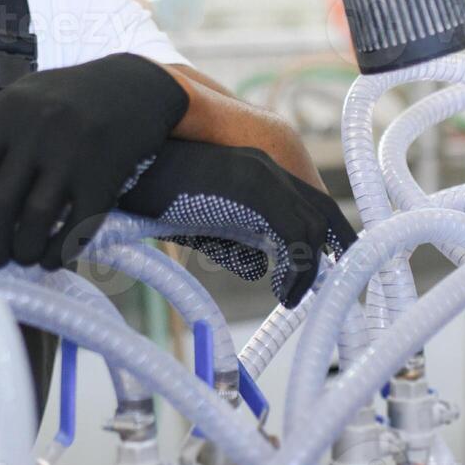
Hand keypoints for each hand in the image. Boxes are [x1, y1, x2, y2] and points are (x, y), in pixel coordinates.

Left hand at [0, 53, 188, 268]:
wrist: (132, 87)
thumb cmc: (67, 95)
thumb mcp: (19, 97)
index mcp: (11, 112)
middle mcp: (38, 132)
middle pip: (0, 202)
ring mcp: (73, 155)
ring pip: (35, 218)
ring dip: (22, 249)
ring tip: (19, 258)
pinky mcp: (103, 176)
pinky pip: (76, 225)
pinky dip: (59, 250)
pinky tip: (50, 258)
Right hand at [112, 140, 357, 306]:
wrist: (123, 167)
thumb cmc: (153, 193)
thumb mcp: (197, 221)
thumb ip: (229, 238)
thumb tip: (257, 265)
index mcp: (254, 169)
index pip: (306, 199)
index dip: (323, 232)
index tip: (328, 263)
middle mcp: (264, 166)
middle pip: (318, 207)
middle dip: (337, 244)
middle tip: (341, 279)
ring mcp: (260, 174)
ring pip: (308, 225)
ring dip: (307, 268)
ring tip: (292, 298)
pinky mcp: (251, 189)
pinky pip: (292, 234)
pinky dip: (295, 268)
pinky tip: (282, 292)